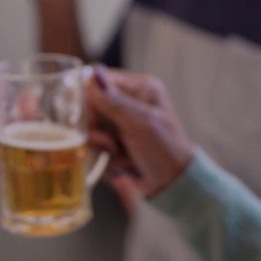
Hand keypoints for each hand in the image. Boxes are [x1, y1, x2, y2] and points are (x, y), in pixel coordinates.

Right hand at [86, 67, 195, 196]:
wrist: (172, 186)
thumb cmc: (165, 151)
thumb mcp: (141, 124)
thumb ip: (114, 101)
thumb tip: (93, 74)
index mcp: (139, 88)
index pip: (100, 82)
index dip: (89, 99)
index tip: (87, 118)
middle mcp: (127, 102)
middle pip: (90, 106)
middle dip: (96, 127)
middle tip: (109, 143)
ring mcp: (119, 123)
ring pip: (89, 127)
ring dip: (100, 145)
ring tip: (117, 153)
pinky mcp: (113, 142)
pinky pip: (94, 144)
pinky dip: (103, 156)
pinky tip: (119, 162)